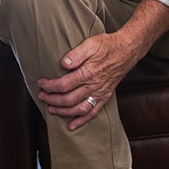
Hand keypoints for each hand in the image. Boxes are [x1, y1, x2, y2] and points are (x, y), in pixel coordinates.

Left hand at [35, 0, 168, 130]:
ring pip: (79, 109)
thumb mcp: (91, 43)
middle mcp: (94, 86)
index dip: (50, 86)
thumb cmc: (107, 45)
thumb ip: (76, 54)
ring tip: (51, 109)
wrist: (126, 51)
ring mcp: (100, 93)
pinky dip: (82, 121)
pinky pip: (93, 112)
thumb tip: (64, 64)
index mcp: (88, 73)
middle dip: (52, 100)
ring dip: (63, 112)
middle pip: (68, 99)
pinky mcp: (104, 96)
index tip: (41, 83)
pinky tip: (72, 125)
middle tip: (42, 96)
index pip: (64, 85)